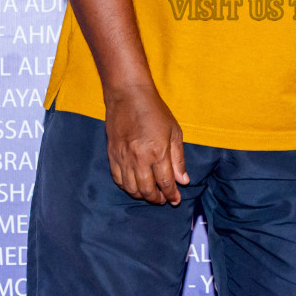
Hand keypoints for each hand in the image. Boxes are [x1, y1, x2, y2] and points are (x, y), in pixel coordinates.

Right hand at [103, 86, 188, 205]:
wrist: (128, 95)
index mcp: (158, 151)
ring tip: (150, 194)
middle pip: (147, 190)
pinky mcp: (112, 155)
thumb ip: (178, 159)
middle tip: (163, 199)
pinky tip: (134, 185)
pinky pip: (118, 179)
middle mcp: (139, 158)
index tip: (175, 200)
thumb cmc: (154, 111)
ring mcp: (123, 157)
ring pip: (131, 188)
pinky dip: (127, 187)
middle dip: (157, 198)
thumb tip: (183, 181)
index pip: (165, 182)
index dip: (171, 195)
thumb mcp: (174, 132)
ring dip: (142, 195)